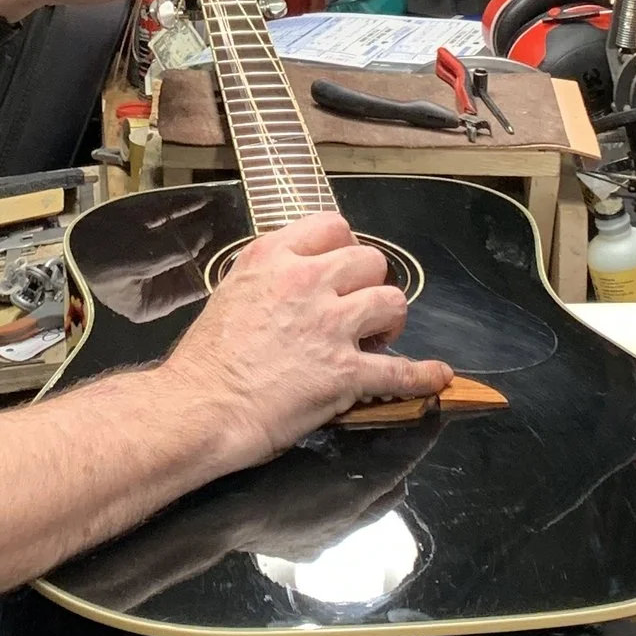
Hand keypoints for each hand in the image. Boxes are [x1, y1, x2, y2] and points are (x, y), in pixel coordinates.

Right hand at [166, 213, 448, 471]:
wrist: (198, 407)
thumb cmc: (205, 359)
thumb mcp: (232, 293)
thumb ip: (271, 278)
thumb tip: (298, 285)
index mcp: (274, 258)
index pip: (332, 227)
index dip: (344, 249)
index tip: (342, 271)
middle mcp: (306, 282)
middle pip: (370, 260)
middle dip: (369, 284)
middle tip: (358, 311)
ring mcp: (329, 326)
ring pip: (392, 301)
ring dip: (389, 320)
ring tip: (378, 338)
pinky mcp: (345, 372)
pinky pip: (400, 370)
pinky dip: (423, 374)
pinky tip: (436, 376)